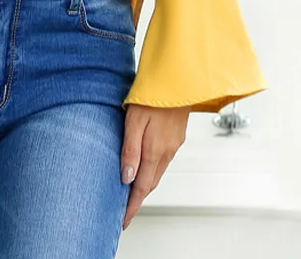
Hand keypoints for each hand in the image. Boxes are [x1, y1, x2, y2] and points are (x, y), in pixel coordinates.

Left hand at [119, 104, 189, 229]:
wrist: (177, 79)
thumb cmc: (151, 95)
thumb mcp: (134, 121)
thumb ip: (130, 150)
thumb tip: (127, 178)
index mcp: (155, 151)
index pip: (142, 187)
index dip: (132, 205)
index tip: (123, 221)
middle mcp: (167, 152)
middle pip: (150, 183)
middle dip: (137, 199)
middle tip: (124, 211)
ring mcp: (173, 145)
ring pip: (157, 172)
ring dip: (145, 184)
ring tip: (130, 192)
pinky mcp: (176, 137)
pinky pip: (163, 160)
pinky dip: (152, 170)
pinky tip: (144, 167)